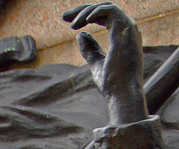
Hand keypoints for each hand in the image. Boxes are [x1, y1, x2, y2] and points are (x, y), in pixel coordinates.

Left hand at [63, 3, 147, 124]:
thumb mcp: (96, 64)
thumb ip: (90, 50)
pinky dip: (94, 12)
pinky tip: (82, 22)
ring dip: (85, 12)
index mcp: (122, 37)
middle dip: (82, 10)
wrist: (122, 95)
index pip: (104, 18)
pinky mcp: (125, 30)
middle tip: (64, 17)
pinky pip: (109, 10)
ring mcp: (128, 29)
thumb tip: (80, 35)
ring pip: (105, 8)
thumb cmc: (112, 85)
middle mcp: (128, 30)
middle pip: (104, 10)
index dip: (86, 17)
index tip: (70, 24)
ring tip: (71, 23)